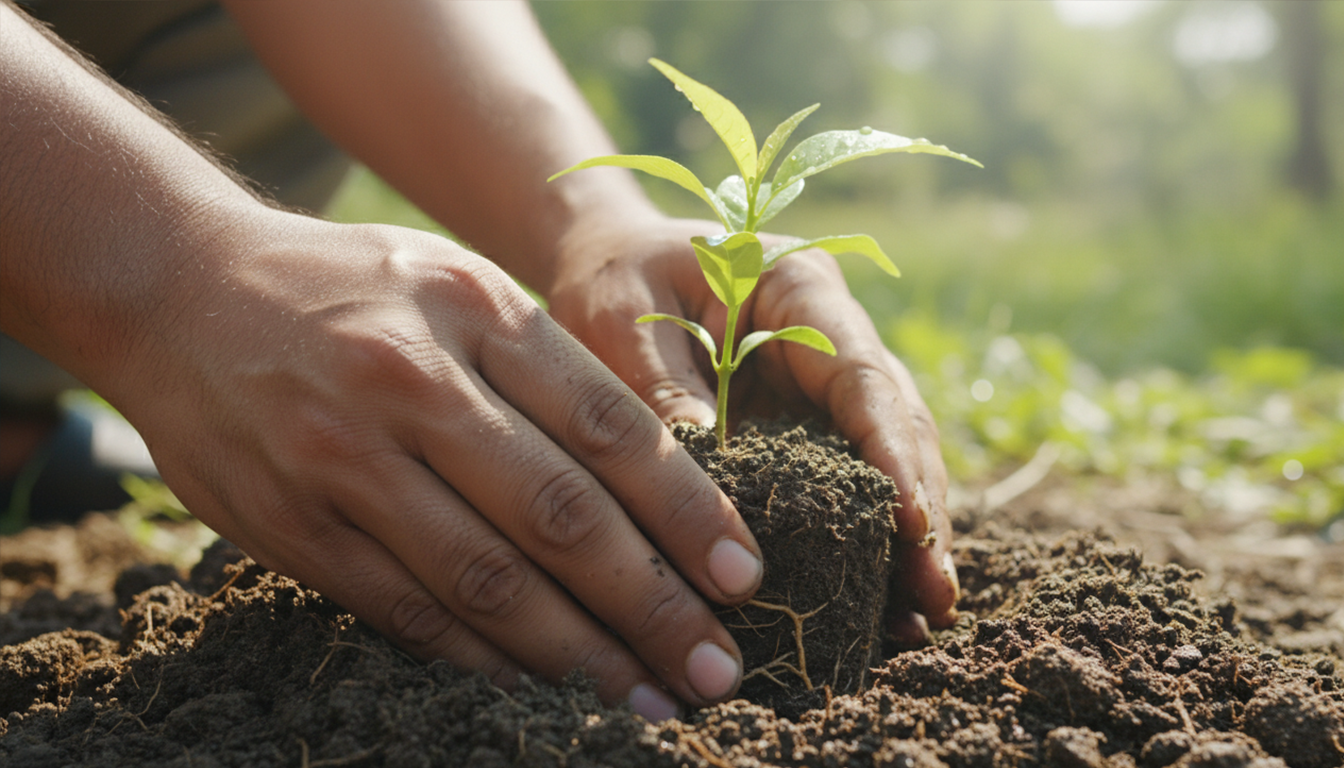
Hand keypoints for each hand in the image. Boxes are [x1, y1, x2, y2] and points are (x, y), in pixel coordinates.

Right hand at [113, 212, 765, 717]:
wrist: (177, 285)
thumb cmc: (349, 286)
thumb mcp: (458, 283)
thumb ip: (547, 367)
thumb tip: (663, 473)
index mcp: (478, 310)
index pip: (611, 428)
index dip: (688, 512)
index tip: (743, 577)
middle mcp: (416, 380)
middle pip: (562, 515)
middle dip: (652, 604)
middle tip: (716, 668)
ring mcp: (345, 455)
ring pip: (487, 577)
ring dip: (578, 654)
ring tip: (646, 699)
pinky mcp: (290, 521)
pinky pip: (404, 606)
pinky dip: (481, 656)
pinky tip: (540, 687)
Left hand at [549, 216, 958, 637]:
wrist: (606, 265)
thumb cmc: (613, 279)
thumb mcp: (620, 324)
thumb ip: (661, 390)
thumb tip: (706, 479)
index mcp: (798, 288)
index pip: (861, 374)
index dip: (890, 449)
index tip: (909, 521)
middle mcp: (830, 335)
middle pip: (895, 423)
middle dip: (919, 507)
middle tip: (934, 590)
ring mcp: (822, 382)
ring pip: (887, 458)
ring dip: (908, 535)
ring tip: (924, 613)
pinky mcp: (805, 425)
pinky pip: (845, 482)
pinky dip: (864, 539)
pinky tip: (884, 602)